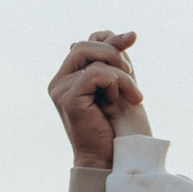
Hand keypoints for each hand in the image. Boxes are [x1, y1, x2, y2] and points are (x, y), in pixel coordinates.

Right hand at [49, 30, 143, 166]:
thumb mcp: (119, 86)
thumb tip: (130, 34)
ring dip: (120, 74)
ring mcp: (60, 89)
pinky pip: (94, 74)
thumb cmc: (116, 126)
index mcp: (68, 76)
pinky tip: (119, 100)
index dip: (109, 39)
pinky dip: (114, 83)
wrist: (111, 157)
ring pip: (92, 59)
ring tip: (133, 95)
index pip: (86, 43)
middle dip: (114, 53)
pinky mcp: (67, 98)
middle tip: (133, 72)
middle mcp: (59, 81)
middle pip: (84, 45)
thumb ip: (118, 61)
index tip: (133, 37)